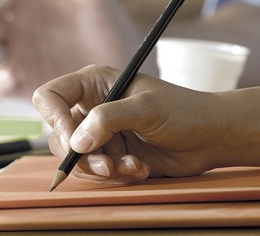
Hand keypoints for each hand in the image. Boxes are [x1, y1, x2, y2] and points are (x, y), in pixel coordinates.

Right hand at [32, 65, 228, 183]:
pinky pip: (97, 172)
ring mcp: (102, 133)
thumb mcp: (145, 108)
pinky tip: (140, 167)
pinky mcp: (112, 155)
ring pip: (77, 159)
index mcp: (94, 84)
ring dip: (102, 168)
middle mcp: (92, 107)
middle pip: (59, 135)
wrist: (209, 136)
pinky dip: (116, 174)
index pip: (51, 97)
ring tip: (132, 165)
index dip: (54, 119)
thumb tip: (76, 142)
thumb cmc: (182, 111)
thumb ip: (108, 119)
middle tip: (106, 164)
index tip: (73, 141)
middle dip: (82, 155)